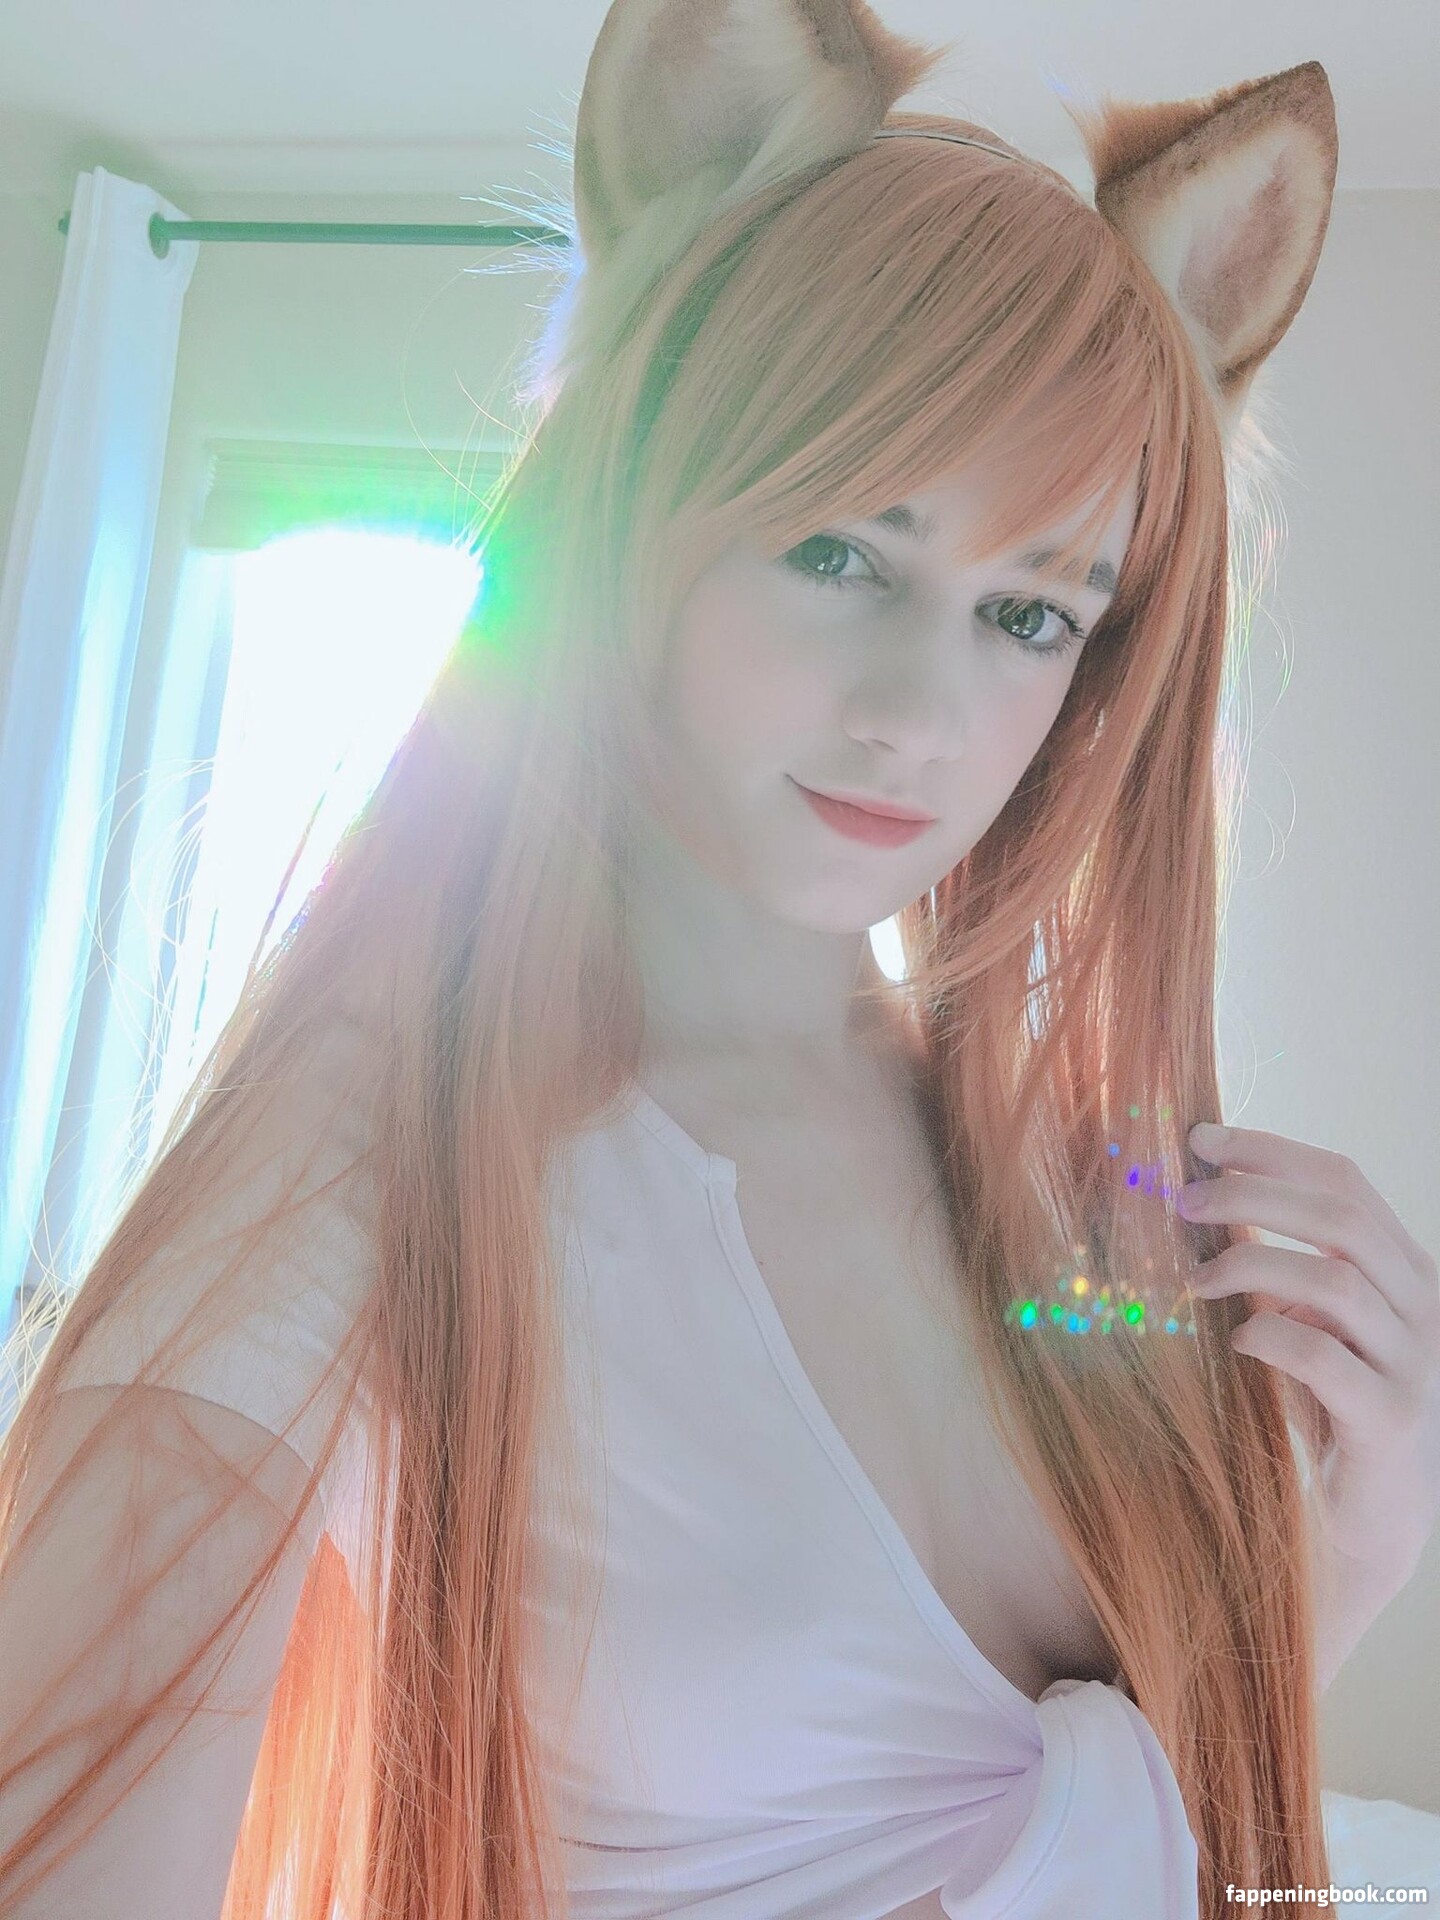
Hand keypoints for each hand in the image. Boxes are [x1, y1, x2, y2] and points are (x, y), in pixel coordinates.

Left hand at [1177, 1122, 1439, 1618]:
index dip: (1271, 1150)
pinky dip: (1271, 1338)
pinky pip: (1326, 1359)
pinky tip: (1235, 1342)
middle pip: (1341, 1218)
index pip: (1345, 1182)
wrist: (1367, 1522)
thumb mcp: (1303, 1321)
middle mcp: (1422, 1307)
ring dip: (1252, 1265)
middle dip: (1254, 1196)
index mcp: (1402, 1270)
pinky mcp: (1390, 1421)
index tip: (1200, 1138)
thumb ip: (1273, 1266)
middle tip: (1184, 1199)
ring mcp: (1414, 1364)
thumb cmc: (1323, 1408)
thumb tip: (1194, 1199)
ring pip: (1336, 1281)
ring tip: (1195, 1280)